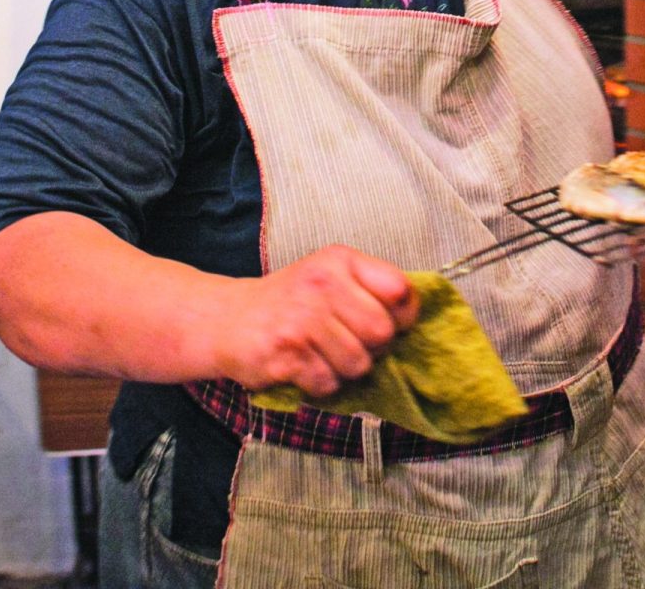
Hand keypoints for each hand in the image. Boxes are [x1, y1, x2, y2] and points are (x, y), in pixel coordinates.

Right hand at [208, 245, 419, 396]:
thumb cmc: (291, 299)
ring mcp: (302, 320)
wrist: (228, 319)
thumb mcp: (330, 273)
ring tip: (322, 353)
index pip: (400, 290)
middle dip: (372, 348)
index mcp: (340, 260)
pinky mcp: (286, 355)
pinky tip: (304, 365)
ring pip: (359, 364)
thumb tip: (415, 316)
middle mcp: (321, 284)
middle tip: (348, 342)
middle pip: (382, 334)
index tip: (389, 322)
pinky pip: (329, 384)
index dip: (403, 316)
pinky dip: (320, 383)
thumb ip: (372, 286)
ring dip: (345, 369)